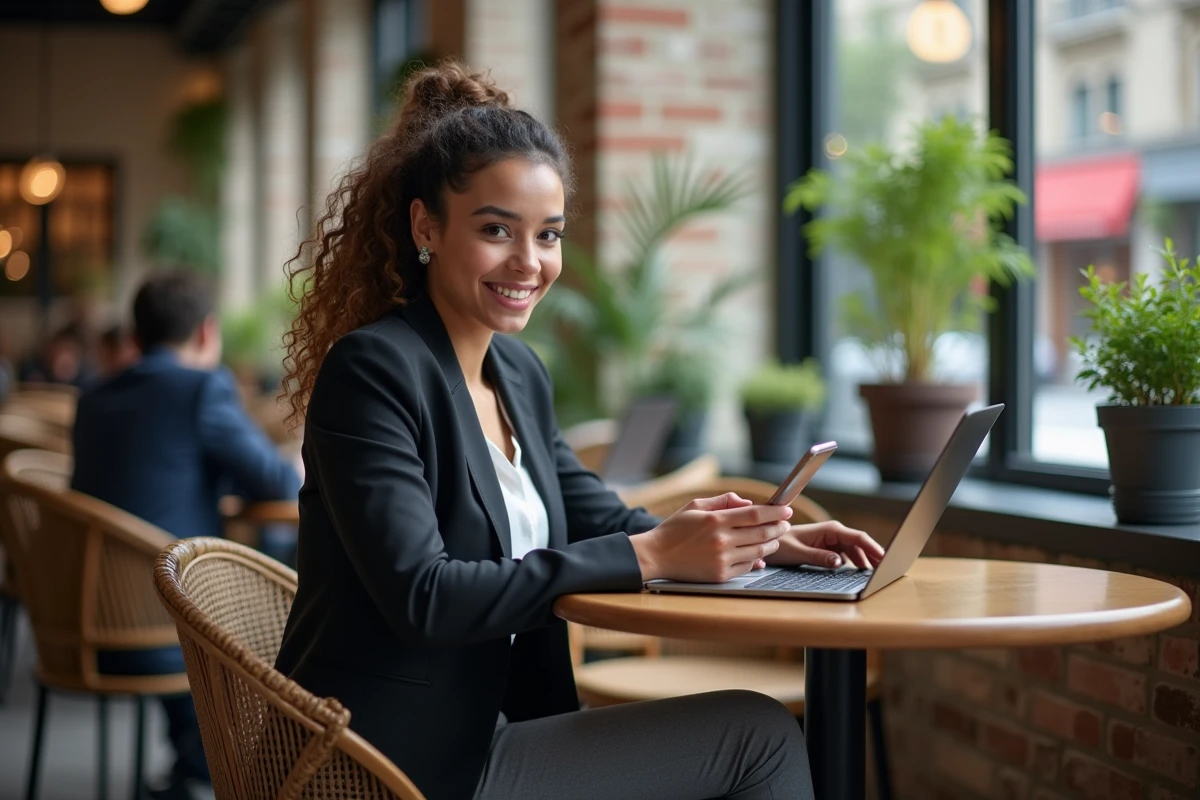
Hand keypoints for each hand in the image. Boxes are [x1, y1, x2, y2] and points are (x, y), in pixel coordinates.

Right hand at [629, 493, 793, 582]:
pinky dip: (757, 561)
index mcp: (716, 520)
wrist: (656, 556)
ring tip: (775, 538)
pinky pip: (747, 567)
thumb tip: (748, 503)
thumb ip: (723, 501)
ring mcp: (722, 560)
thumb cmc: (675, 529)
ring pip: (759, 552)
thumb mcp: (695, 506)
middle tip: (786, 523)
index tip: (786, 509)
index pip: (755, 514)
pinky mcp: (720, 576)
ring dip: (772, 544)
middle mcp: (721, 540)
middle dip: (779, 527)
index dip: (775, 511)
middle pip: (763, 533)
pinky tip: (759, 556)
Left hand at [764, 520, 884, 569]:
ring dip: (867, 561)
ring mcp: (833, 541)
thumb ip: (819, 557)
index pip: (858, 538)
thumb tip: (840, 562)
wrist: (769, 543)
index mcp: (830, 530)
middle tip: (889, 569)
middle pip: (861, 544)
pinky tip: (862, 572)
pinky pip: (848, 555)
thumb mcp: (799, 553)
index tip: (886, 557)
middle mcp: (834, 533)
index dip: (873, 548)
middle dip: (875, 555)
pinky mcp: (830, 548)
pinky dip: (856, 563)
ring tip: (879, 573)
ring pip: (856, 551)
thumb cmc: (781, 545)